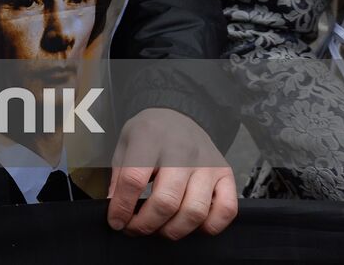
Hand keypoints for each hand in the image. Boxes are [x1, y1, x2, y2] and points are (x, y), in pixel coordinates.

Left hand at [107, 107, 237, 239]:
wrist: (179, 113)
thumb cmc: (149, 133)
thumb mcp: (125, 144)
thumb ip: (119, 177)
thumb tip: (116, 211)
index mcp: (150, 138)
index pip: (134, 180)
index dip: (122, 207)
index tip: (116, 221)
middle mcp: (182, 151)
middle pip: (166, 200)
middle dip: (146, 224)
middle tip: (136, 229)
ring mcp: (207, 164)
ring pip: (195, 211)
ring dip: (174, 230)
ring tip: (160, 229)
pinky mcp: (226, 174)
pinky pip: (226, 210)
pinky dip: (210, 226)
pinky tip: (192, 225)